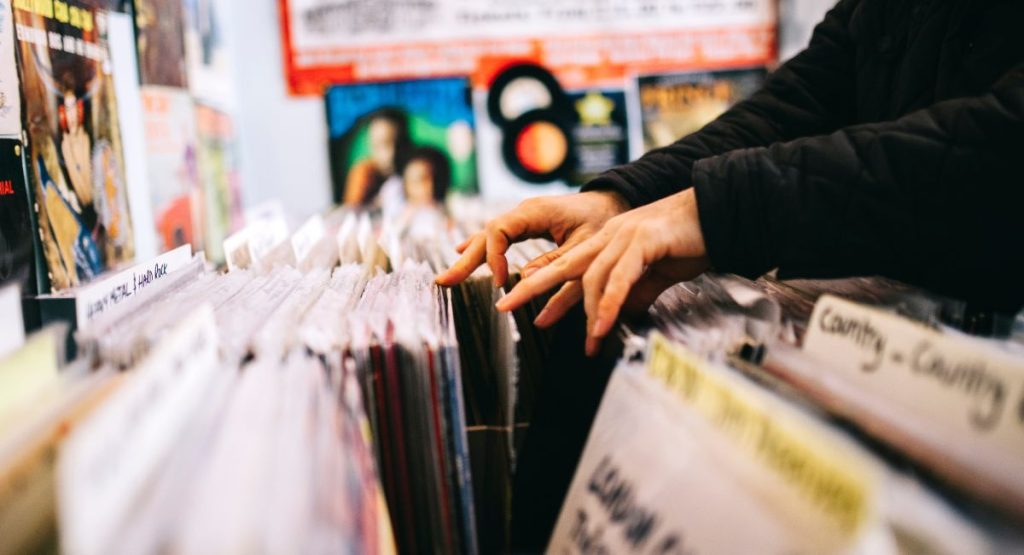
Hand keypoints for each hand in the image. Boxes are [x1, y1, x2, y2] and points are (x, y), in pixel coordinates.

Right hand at [435, 190, 629, 287]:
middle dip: (465, 260)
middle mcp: (523, 212)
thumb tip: (523, 282)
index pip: (498, 231)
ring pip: (487, 236)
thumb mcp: (584, 247)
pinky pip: (496, 236)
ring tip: (447, 277)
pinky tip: (463, 253)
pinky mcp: (525, 224)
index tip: (502, 282)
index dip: (494, 257)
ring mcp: (522, 217)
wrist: (612, 202)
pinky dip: (480, 247)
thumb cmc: (601, 222)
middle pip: (485, 234)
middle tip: (444, 282)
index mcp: (535, 211)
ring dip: (468, 257)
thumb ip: (555, 263)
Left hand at [495, 189, 709, 354]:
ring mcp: (624, 235)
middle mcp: (610, 235)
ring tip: (585, 341)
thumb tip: (618, 313)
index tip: (527, 312)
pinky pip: (619, 278)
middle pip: (562, 265)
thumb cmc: (692, 241)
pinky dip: (608, 304)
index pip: (568, 267)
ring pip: (591, 275)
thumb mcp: (657, 273)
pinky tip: (600, 326)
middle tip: (504, 307)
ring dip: (584, 312)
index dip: (545, 288)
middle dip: (532, 288)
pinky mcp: (643, 240)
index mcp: (609, 240)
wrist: (722, 214)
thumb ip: (635, 290)